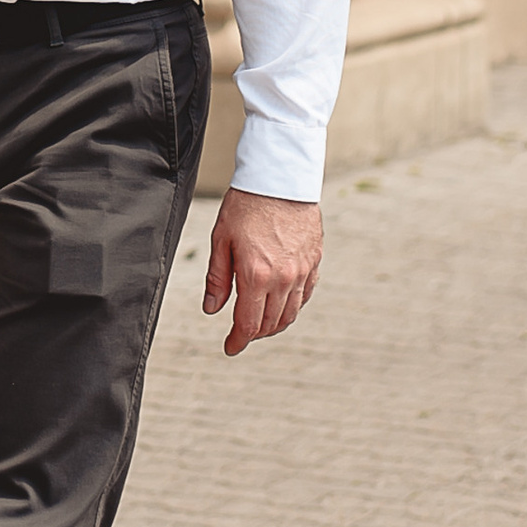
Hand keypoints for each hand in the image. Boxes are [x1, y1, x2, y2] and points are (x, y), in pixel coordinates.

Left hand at [202, 189, 320, 355]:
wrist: (279, 178)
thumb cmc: (246, 205)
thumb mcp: (221, 240)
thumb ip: (217, 279)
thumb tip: (212, 309)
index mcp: (256, 275)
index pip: (248, 324)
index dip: (237, 341)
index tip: (230, 347)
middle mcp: (284, 279)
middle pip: (271, 323)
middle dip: (254, 334)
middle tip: (241, 333)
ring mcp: (302, 271)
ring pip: (290, 313)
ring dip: (274, 324)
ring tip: (259, 323)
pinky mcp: (314, 262)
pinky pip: (305, 296)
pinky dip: (292, 306)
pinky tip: (280, 304)